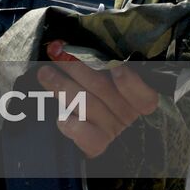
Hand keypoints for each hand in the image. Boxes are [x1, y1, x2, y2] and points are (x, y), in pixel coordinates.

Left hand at [37, 40, 158, 158]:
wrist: (83, 128)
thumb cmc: (92, 89)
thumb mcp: (100, 73)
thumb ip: (98, 62)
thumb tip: (75, 44)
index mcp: (135, 96)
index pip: (144, 96)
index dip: (131, 84)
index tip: (117, 68)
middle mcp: (126, 114)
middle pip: (103, 89)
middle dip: (77, 68)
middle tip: (56, 53)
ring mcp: (111, 130)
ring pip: (88, 105)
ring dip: (63, 87)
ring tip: (44, 73)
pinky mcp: (95, 145)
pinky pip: (87, 136)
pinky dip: (72, 126)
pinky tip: (61, 118)